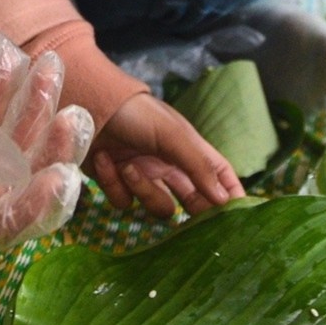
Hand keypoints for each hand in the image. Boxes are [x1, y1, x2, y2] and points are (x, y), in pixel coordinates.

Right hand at [0, 0, 92, 248]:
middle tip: (75, 114)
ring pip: (20, 148)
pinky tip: (11, 54)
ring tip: (49, 63)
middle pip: (23, 189)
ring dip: (39, 109)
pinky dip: (10, 90)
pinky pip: (0, 119)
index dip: (34, 210)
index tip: (65, 176)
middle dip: (55, 153)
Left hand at [89, 93, 242, 218]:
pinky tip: (104, 160)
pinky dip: (113, 183)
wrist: (87, 105)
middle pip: (192, 200)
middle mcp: (169, 167)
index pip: (218, 174)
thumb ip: (198, 166)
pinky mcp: (117, 185)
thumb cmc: (135, 113)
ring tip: (127, 167)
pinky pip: (124, 201)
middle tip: (190, 219)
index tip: (238, 217)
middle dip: (190, 209)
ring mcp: (143, 177)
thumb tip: (225, 200)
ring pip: (157, 206)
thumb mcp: (171, 134)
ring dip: (142, 189)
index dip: (230, 194)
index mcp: (188, 150)